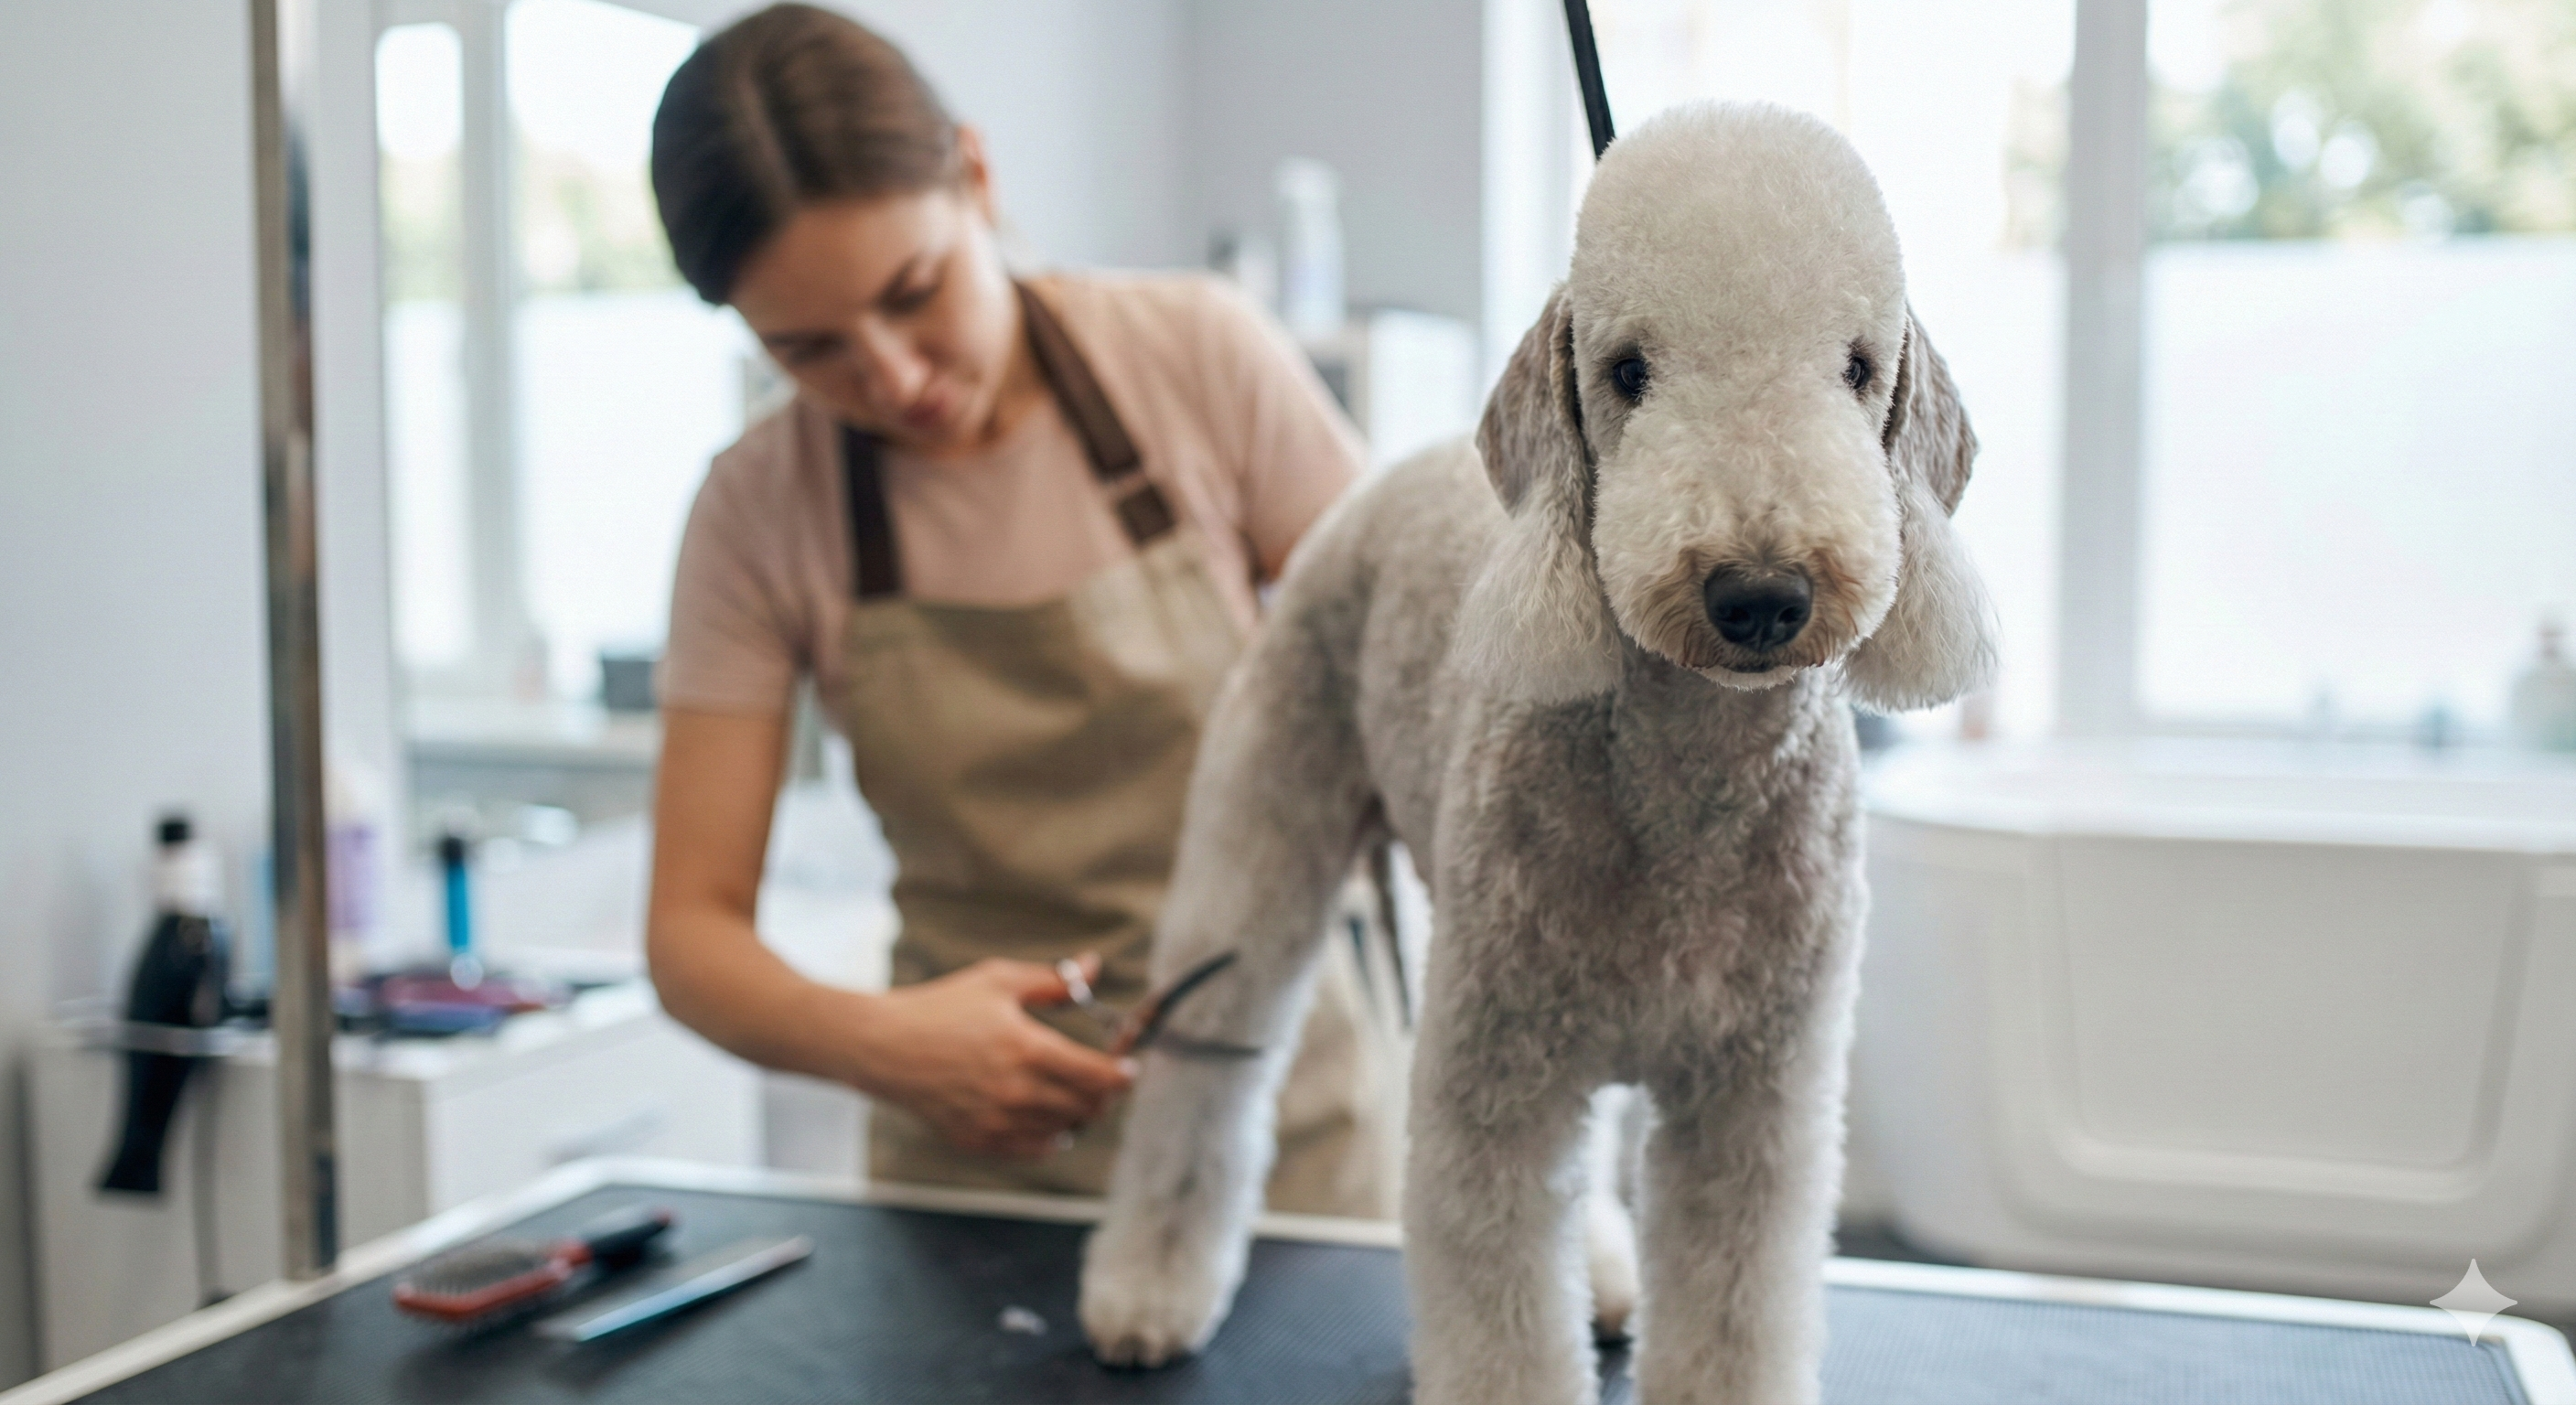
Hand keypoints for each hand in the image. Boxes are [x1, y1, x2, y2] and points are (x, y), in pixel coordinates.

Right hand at [847, 955, 1135, 1159]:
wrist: (883, 1047)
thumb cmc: (941, 1007)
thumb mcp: (998, 981)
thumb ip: (1053, 980)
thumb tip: (1093, 966)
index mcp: (1027, 1048)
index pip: (1098, 1076)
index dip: (1122, 1075)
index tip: (1129, 1070)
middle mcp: (1017, 1091)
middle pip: (1087, 1108)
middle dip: (1105, 1096)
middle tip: (1104, 1083)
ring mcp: (997, 1121)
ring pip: (1064, 1130)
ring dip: (1078, 1115)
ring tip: (1075, 1096)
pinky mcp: (979, 1140)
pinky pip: (1035, 1149)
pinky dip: (1051, 1137)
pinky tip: (1047, 1117)